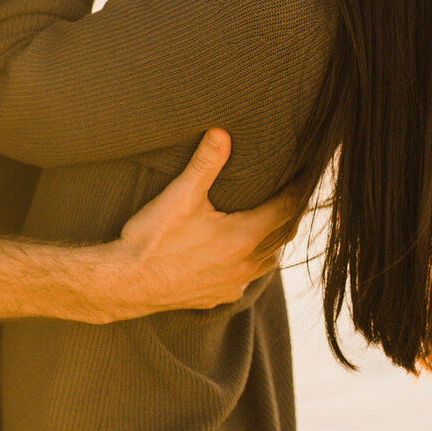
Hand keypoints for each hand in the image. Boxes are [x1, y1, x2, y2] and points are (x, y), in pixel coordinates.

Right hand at [105, 130, 299, 317]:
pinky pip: (247, 279)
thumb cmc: (151, 240)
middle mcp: (244, 265)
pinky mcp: (217, 297)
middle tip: (296, 193)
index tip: (307, 175)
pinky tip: (243, 257)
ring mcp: (232, 284)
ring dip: (275, 241)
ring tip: (275, 222)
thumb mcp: (179, 195)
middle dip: (291, 213)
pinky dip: (253, 264)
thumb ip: (205, 163)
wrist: (124, 284)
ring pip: (269, 262)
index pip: (287, 209)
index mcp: (243, 237)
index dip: (299, 190)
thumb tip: (222, 133)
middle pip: (283, 236)